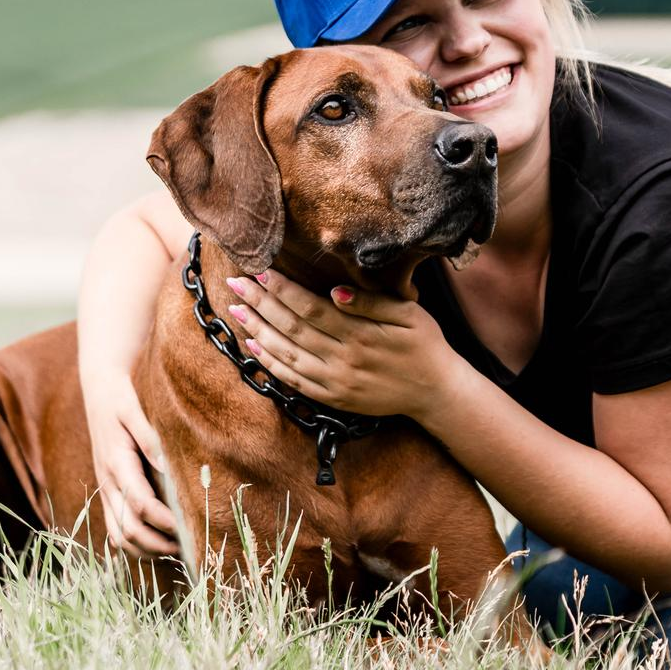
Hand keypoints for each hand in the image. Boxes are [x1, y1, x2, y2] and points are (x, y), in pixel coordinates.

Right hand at [80, 367, 178, 556]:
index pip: (140, 504)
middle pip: (128, 529)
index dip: (164, 521)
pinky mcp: (106, 491)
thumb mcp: (134, 410)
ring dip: (145, 549)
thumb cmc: (121, 398)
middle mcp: (106, 482)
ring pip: (118, 535)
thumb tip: (167, 466)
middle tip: (187, 547)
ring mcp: (104, 489)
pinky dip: (133, 543)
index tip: (188, 528)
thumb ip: (150, 438)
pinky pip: (114, 528)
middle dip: (157, 543)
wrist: (98, 390)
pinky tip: (155, 544)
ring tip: (174, 550)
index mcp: (116, 463)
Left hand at [221, 269, 456, 420]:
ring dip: (257, 331)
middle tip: (236, 284)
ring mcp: (335, 382)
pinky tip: (253, 346)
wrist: (435, 391)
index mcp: (360, 335)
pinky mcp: (332, 398)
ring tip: (235, 310)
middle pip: (291, 328)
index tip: (261, 271)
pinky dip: (270, 364)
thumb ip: (370, 302)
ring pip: (285, 355)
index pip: (310, 307)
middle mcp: (343, 360)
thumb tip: (335, 291)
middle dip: (260, 304)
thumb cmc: (423, 344)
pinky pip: (293, 381)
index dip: (282, 289)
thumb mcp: (408, 314)